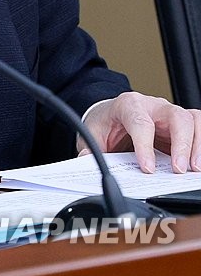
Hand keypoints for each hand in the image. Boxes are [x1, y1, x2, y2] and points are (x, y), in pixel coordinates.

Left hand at [80, 91, 200, 172]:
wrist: (110, 114)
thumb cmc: (105, 122)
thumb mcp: (92, 133)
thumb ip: (90, 147)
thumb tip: (86, 160)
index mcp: (128, 104)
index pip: (141, 123)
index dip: (145, 146)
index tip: (147, 168)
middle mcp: (154, 106)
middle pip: (177, 117)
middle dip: (182, 144)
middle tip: (178, 170)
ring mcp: (170, 114)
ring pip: (193, 121)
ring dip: (197, 146)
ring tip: (194, 170)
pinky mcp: (181, 125)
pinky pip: (199, 129)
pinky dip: (200, 145)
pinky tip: (196, 164)